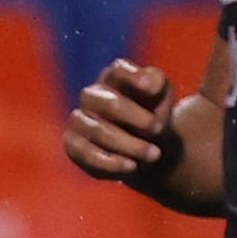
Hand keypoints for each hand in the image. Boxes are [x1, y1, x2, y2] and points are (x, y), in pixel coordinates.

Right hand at [65, 58, 179, 179]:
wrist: (146, 147)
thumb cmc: (154, 115)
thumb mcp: (163, 96)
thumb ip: (157, 83)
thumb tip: (148, 83)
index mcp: (114, 77)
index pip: (119, 70)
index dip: (133, 77)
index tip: (152, 90)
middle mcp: (92, 96)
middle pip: (109, 104)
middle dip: (136, 119)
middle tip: (159, 130)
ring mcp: (79, 120)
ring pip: (98, 132)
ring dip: (129, 145)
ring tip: (154, 154)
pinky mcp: (73, 145)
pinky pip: (86, 154)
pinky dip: (111, 163)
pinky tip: (132, 167)